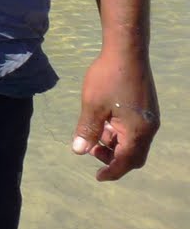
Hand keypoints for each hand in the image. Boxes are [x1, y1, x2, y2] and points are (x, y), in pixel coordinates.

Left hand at [71, 47, 159, 180]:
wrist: (127, 51)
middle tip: (91, 150)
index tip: (97, 177)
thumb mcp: (92, 106)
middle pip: (133, 155)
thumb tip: (79, 151)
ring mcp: (149, 117)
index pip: (126, 161)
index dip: (111, 171)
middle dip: (113, 157)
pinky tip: (103, 119)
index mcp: (139, 131)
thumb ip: (87, 130)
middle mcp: (149, 127)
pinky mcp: (146, 107)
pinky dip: (119, 132)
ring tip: (94, 131)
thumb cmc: (109, 77)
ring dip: (114, 143)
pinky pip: (134, 129)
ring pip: (133, 141)